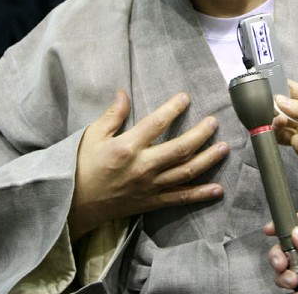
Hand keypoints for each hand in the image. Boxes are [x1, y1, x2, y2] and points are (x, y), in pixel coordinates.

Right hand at [68, 90, 228, 240]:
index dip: (173, 108)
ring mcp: (149, 187)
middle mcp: (142, 167)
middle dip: (200, 134)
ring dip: (207, 160)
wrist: (74, 205)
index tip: (186, 97)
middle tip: (214, 122)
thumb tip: (123, 93)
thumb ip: (112, 114)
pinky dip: (200, 194)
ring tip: (224, 148)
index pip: (156, 123)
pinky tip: (217, 189)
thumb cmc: (82, 166)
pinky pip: (180, 198)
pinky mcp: (151, 202)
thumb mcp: (92, 135)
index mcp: (127, 147)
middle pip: (179, 149)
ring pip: (185, 173)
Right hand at [265, 214, 297, 293]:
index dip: (286, 223)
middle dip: (279, 253)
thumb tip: (294, 232)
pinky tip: (297, 292)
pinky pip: (296, 292)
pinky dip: (291, 292)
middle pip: (290, 249)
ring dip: (283, 274)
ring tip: (292, 280)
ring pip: (289, 271)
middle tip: (280, 261)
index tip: (269, 228)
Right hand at [272, 81, 297, 186]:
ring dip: (286, 127)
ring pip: (282, 129)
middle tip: (276, 114)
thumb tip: (277, 100)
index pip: (289, 90)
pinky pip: (295, 144)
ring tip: (294, 127)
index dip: (276, 89)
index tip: (263, 90)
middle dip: (275, 113)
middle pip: (280, 112)